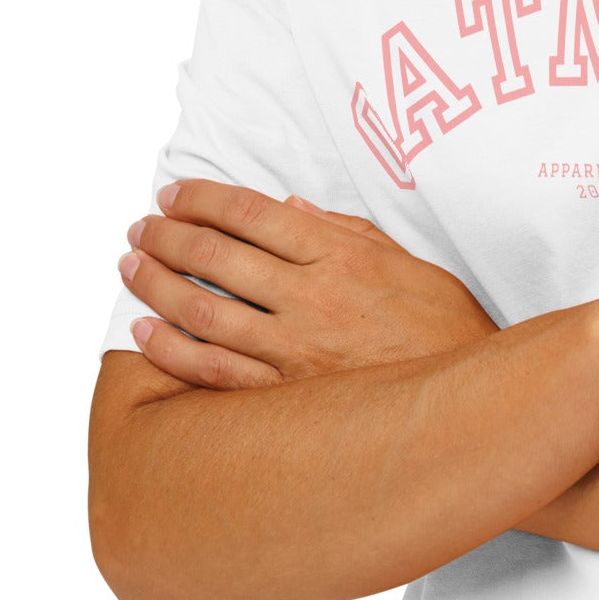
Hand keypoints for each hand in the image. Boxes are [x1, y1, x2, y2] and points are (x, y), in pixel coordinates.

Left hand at [119, 179, 497, 389]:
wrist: (468, 404)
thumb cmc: (443, 328)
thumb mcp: (405, 261)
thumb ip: (345, 231)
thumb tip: (289, 207)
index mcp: (341, 255)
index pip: (255, 214)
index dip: (205, 199)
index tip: (173, 195)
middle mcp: (313, 297)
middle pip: (220, 256)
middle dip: (169, 236)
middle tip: (141, 227)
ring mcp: (296, 351)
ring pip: (206, 311)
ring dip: (158, 285)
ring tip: (130, 266)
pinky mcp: (287, 398)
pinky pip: (216, 372)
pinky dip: (173, 351)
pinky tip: (145, 332)